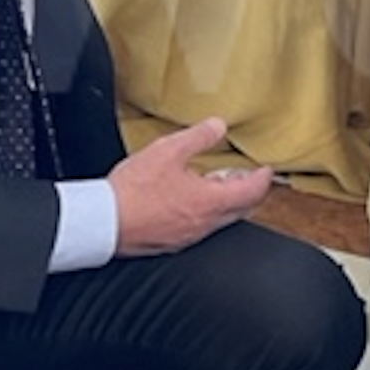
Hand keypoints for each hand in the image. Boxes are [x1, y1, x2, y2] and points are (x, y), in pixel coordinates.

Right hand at [108, 117, 274, 256]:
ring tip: (221, 184)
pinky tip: (192, 200)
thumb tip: (218, 126)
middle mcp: (204, 225)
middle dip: (249, 192)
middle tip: (249, 177)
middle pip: (240, 210)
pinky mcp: (171, 243)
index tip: (267, 170)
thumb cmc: (133, 191)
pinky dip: (207, 212)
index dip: (262, 179)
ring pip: (220, 220)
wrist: (102, 222)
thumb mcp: (168, 151)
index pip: (251, 193)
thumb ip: (198, 137)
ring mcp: (187, 237)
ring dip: (227, 202)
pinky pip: (200, 228)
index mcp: (210, 203)